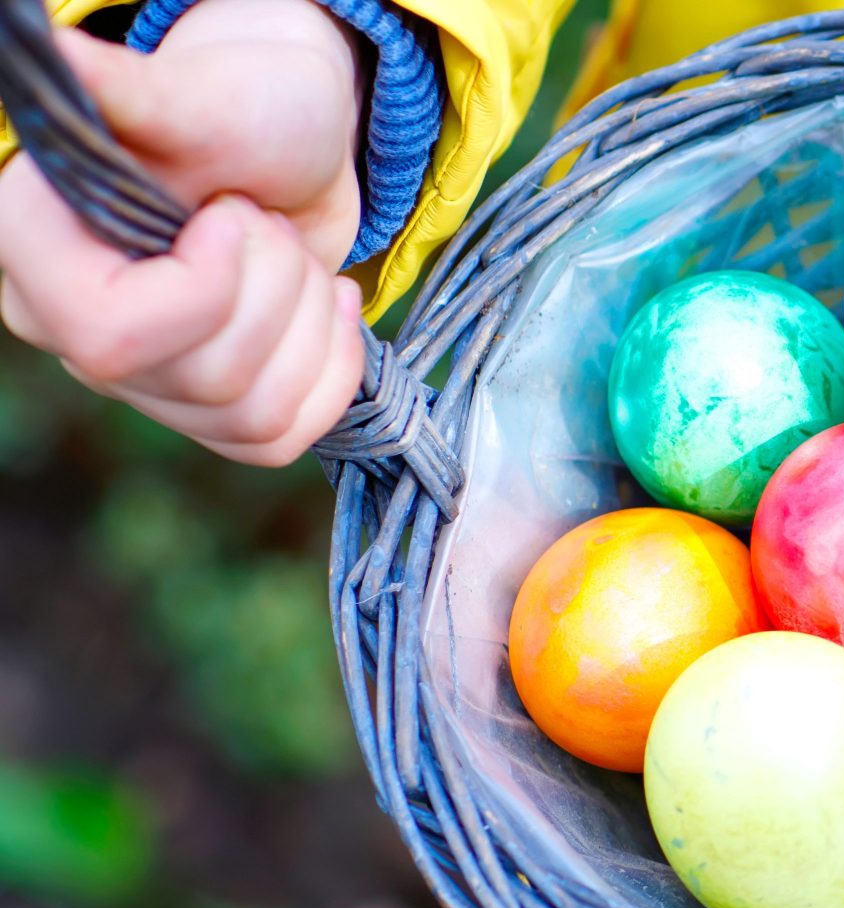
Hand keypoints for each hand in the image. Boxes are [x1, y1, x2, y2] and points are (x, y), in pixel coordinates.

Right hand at [0, 0, 366, 466]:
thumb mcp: (198, 94)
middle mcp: (63, 324)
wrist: (288, 151)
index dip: (205, 286)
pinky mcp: (198, 407)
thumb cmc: (239, 109)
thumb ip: (133, 92)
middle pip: (203, 378)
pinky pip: (278, 440)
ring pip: (251, 414)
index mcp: (34, 245)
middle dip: (277, 288)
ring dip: (310, 323)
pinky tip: (329, 306)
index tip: (235, 215)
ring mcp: (132, 377)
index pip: (111, 333)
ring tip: (291, 253)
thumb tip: (66, 56)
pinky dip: (332, 371)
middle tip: (266, 220)